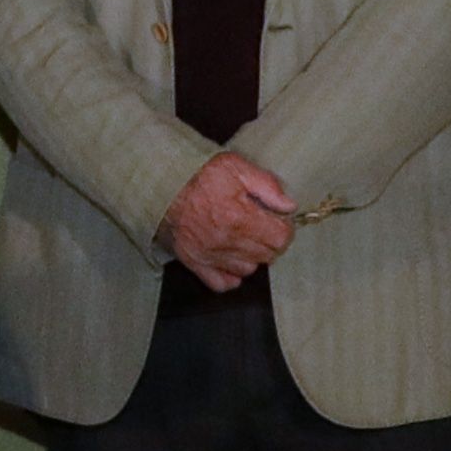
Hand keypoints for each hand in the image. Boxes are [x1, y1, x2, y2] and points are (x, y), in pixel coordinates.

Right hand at [162, 152, 298, 291]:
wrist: (161, 184)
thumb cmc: (197, 174)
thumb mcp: (235, 167)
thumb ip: (266, 185)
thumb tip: (289, 206)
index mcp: (239, 217)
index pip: (281, 238)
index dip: (284, 227)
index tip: (277, 219)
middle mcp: (226, 241)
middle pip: (267, 255)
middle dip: (269, 240)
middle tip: (261, 224)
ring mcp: (210, 256)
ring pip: (248, 270)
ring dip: (251, 256)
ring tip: (243, 237)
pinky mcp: (195, 263)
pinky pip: (222, 283)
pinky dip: (230, 274)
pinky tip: (230, 257)